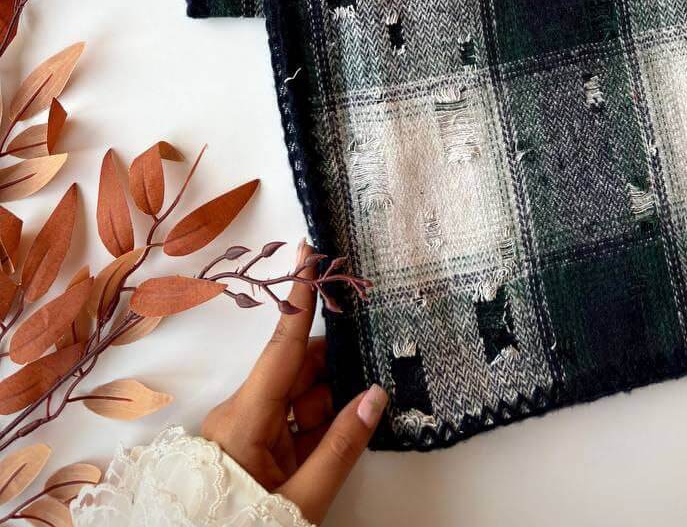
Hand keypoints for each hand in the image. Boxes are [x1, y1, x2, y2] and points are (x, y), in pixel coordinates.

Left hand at [202, 240, 387, 524]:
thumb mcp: (302, 500)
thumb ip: (341, 447)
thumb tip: (375, 395)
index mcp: (246, 419)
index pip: (282, 345)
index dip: (299, 298)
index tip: (305, 252)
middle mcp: (242, 417)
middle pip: (297, 373)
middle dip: (336, 365)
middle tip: (377, 352)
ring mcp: (247, 436)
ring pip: (299, 401)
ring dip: (333, 400)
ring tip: (372, 398)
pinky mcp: (254, 454)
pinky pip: (294, 426)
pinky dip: (323, 424)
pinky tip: (352, 425)